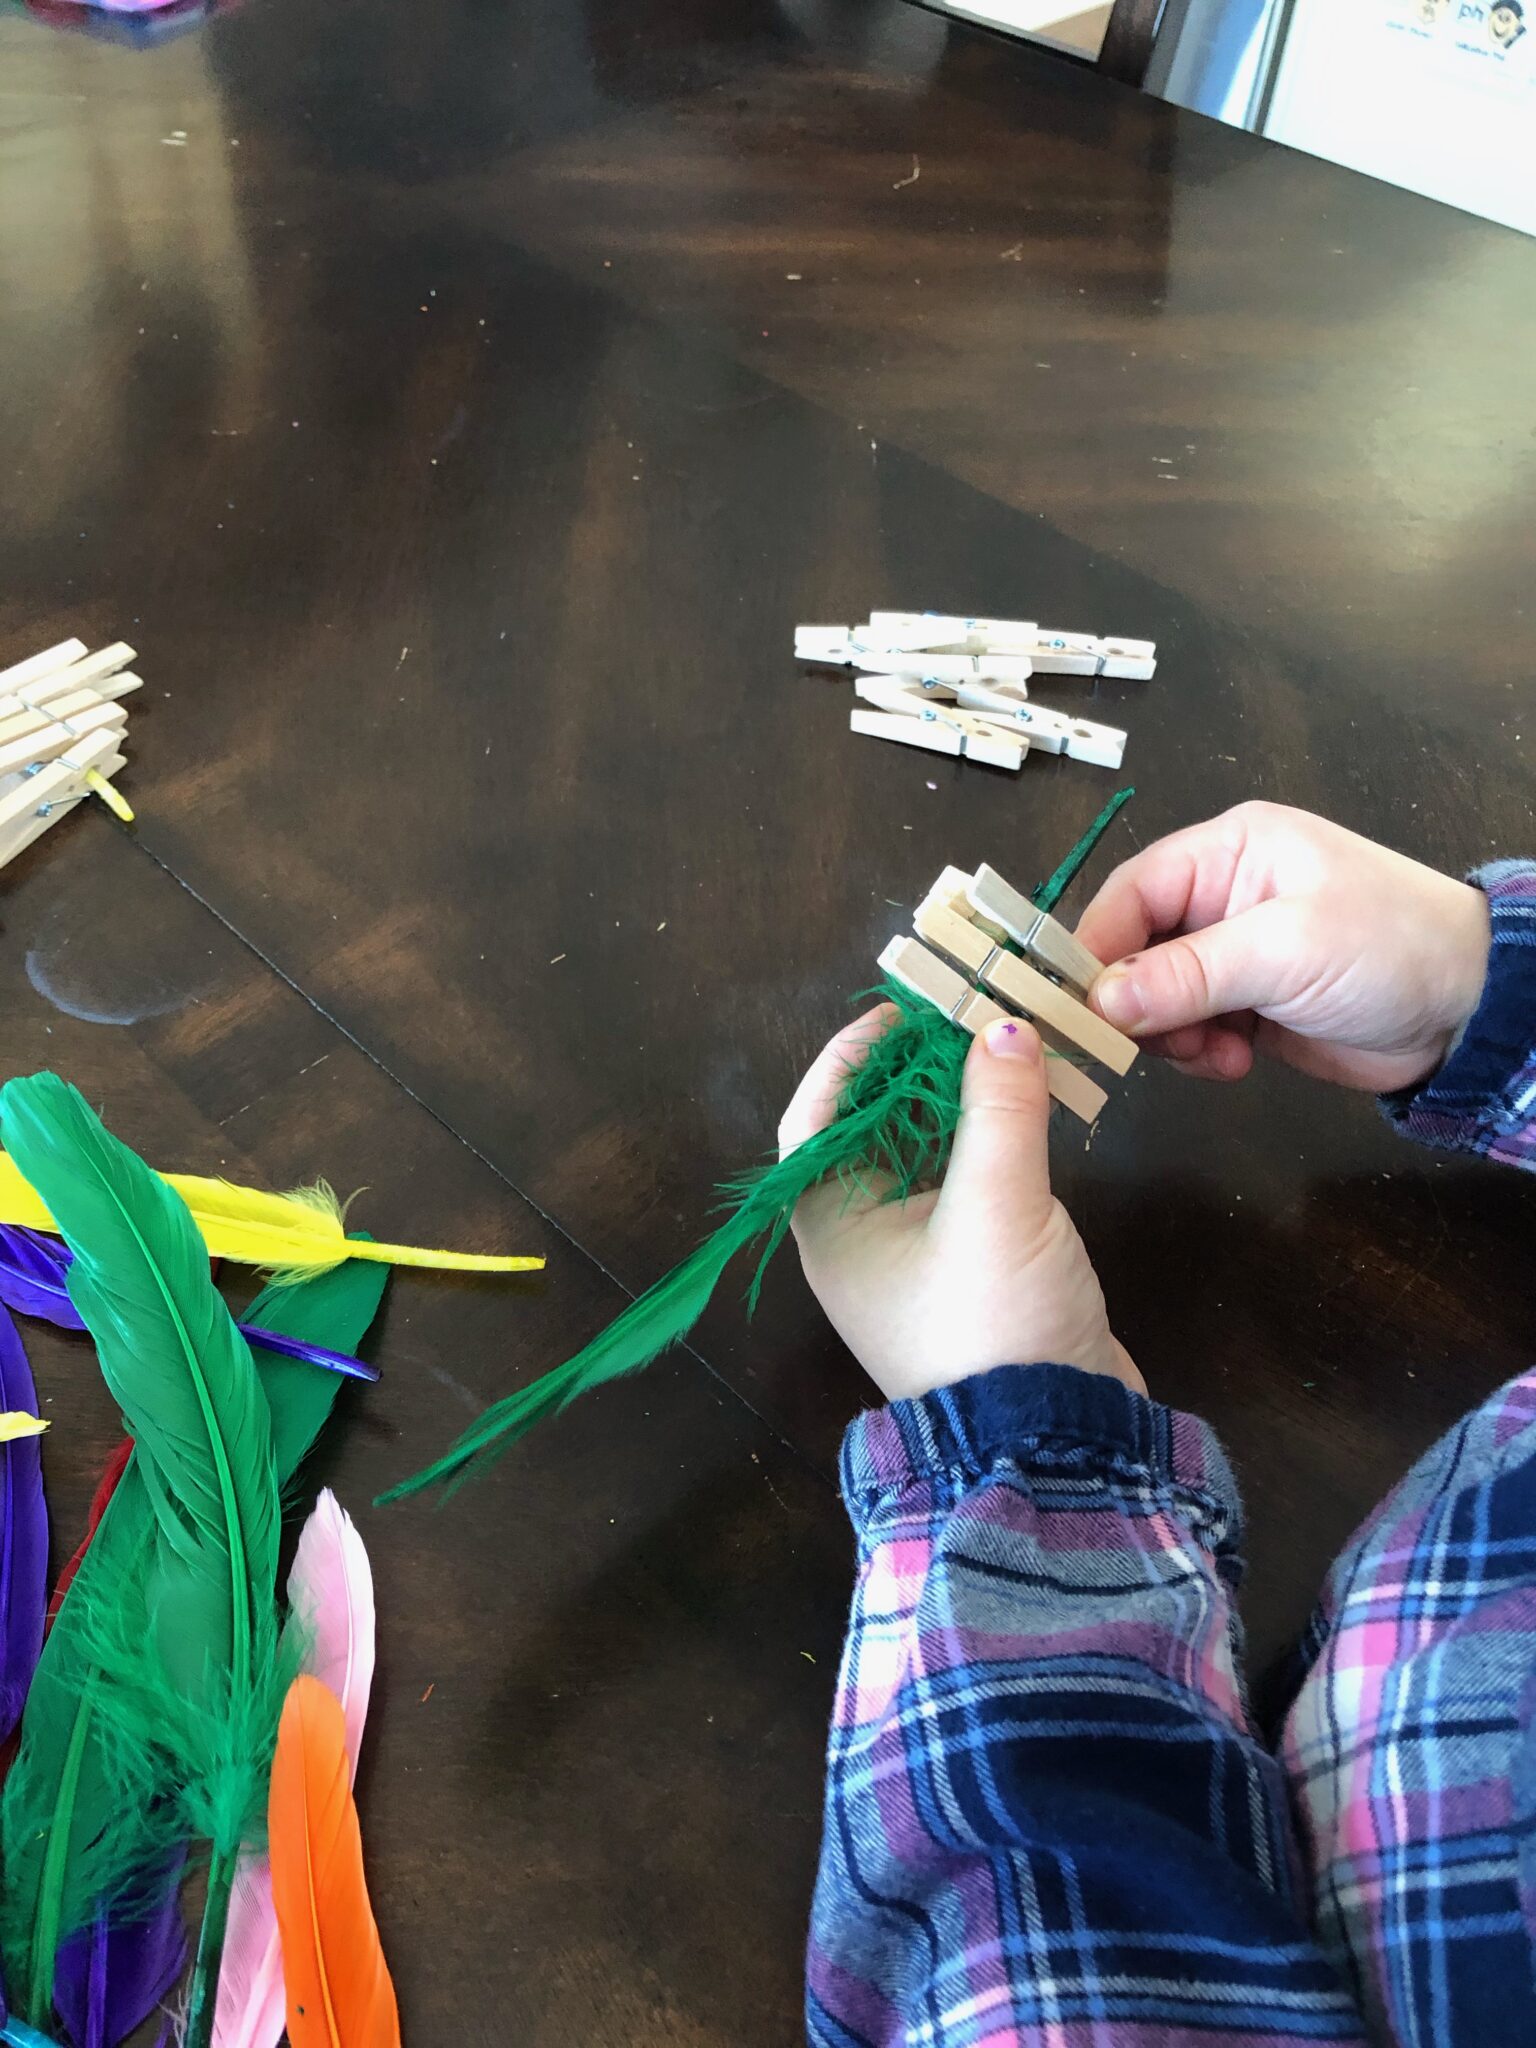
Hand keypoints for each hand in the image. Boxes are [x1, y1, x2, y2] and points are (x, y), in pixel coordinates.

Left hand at [779, 1004, 1141, 1403]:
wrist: (1054, 1450)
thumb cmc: (991, 1326)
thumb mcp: (996, 1207)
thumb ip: (999, 1109)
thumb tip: (1002, 1025)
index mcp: (831, 1224)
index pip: (815, 1118)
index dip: (850, 1057)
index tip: (902, 1008)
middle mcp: (860, 1238)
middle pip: (873, 1128)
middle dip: (916, 1068)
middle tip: (968, 1013)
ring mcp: (916, 1259)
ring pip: (926, 1154)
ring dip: (961, 1099)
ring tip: (1006, 1042)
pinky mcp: (971, 1272)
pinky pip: (967, 1186)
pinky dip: (992, 1141)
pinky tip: (1031, 1104)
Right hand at [1076, 801, 1490, 1091]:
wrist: (1472, 1011)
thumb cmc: (1388, 949)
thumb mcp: (1285, 950)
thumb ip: (1188, 973)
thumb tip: (1098, 1000)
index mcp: (1228, 851)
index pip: (1130, 892)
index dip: (1096, 948)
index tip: (1076, 1006)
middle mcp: (1221, 895)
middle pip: (1134, 947)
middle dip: (1137, 1001)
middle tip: (1151, 1046)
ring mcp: (1234, 952)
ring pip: (1155, 996)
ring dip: (1170, 1035)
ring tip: (1214, 1055)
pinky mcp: (1248, 1003)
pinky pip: (1189, 1028)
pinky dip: (1197, 1053)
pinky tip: (1235, 1064)